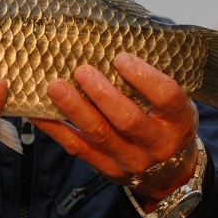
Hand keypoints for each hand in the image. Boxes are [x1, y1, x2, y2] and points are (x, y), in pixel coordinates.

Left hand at [32, 52, 198, 207]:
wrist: (170, 174)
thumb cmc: (168, 124)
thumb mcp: (175, 104)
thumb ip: (153, 82)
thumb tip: (116, 43)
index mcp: (179, 120)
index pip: (166, 97)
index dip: (144, 77)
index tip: (121, 57)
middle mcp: (156, 143)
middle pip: (128, 119)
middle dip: (102, 94)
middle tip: (82, 70)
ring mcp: (130, 159)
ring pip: (99, 134)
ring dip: (75, 109)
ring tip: (55, 87)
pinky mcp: (106, 168)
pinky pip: (77, 147)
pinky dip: (55, 129)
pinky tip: (39, 112)